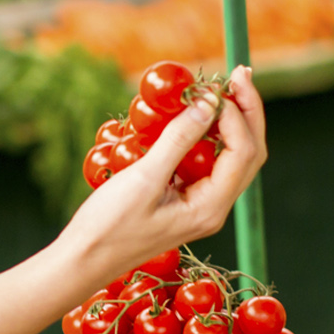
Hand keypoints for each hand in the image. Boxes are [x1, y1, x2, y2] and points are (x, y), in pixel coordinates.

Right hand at [53, 67, 268, 293]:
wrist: (83, 260)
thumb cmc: (109, 226)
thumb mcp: (144, 178)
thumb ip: (178, 140)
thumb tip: (208, 103)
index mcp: (210, 208)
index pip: (243, 152)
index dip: (237, 114)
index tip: (214, 86)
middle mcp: (214, 208)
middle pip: (249, 153)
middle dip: (247, 111)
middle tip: (238, 73)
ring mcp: (202, 205)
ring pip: (233, 157)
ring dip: (233, 121)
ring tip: (224, 87)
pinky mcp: (186, 200)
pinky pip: (209, 163)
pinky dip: (210, 135)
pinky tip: (198, 115)